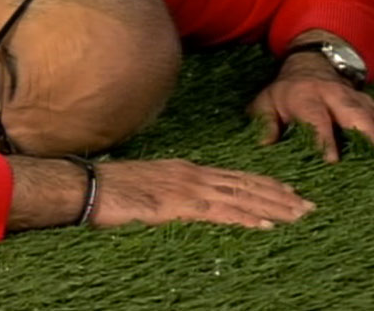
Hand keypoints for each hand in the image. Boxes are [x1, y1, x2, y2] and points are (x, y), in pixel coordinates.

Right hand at [7, 156, 313, 230]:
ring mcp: (186, 187)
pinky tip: (265, 223)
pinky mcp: (177, 205)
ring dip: (271, 205)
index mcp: (183, 169)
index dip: (260, 183)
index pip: (231, 176)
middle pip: (243, 183)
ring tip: (296, 213)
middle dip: (276, 194)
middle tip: (304, 204)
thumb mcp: (147, 187)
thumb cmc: (112, 188)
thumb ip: (169, 192)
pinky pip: (219, 212)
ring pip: (239, 196)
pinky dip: (245, 216)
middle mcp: (190, 174)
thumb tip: (181, 203)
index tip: (283, 190)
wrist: (89, 186)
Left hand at [248, 50, 373, 162]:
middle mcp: (335, 95)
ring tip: (372, 160)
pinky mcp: (368, 103)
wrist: (310, 66)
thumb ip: (266, 123)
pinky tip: (373, 151)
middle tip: (368, 162)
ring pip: (371, 117)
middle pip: (355, 115)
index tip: (332, 160)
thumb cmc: (285, 92)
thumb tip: (263, 145)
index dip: (324, 140)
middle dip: (366, 136)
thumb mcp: (266, 102)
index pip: (317, 119)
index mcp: (306, 96)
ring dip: (373, 136)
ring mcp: (355, 98)